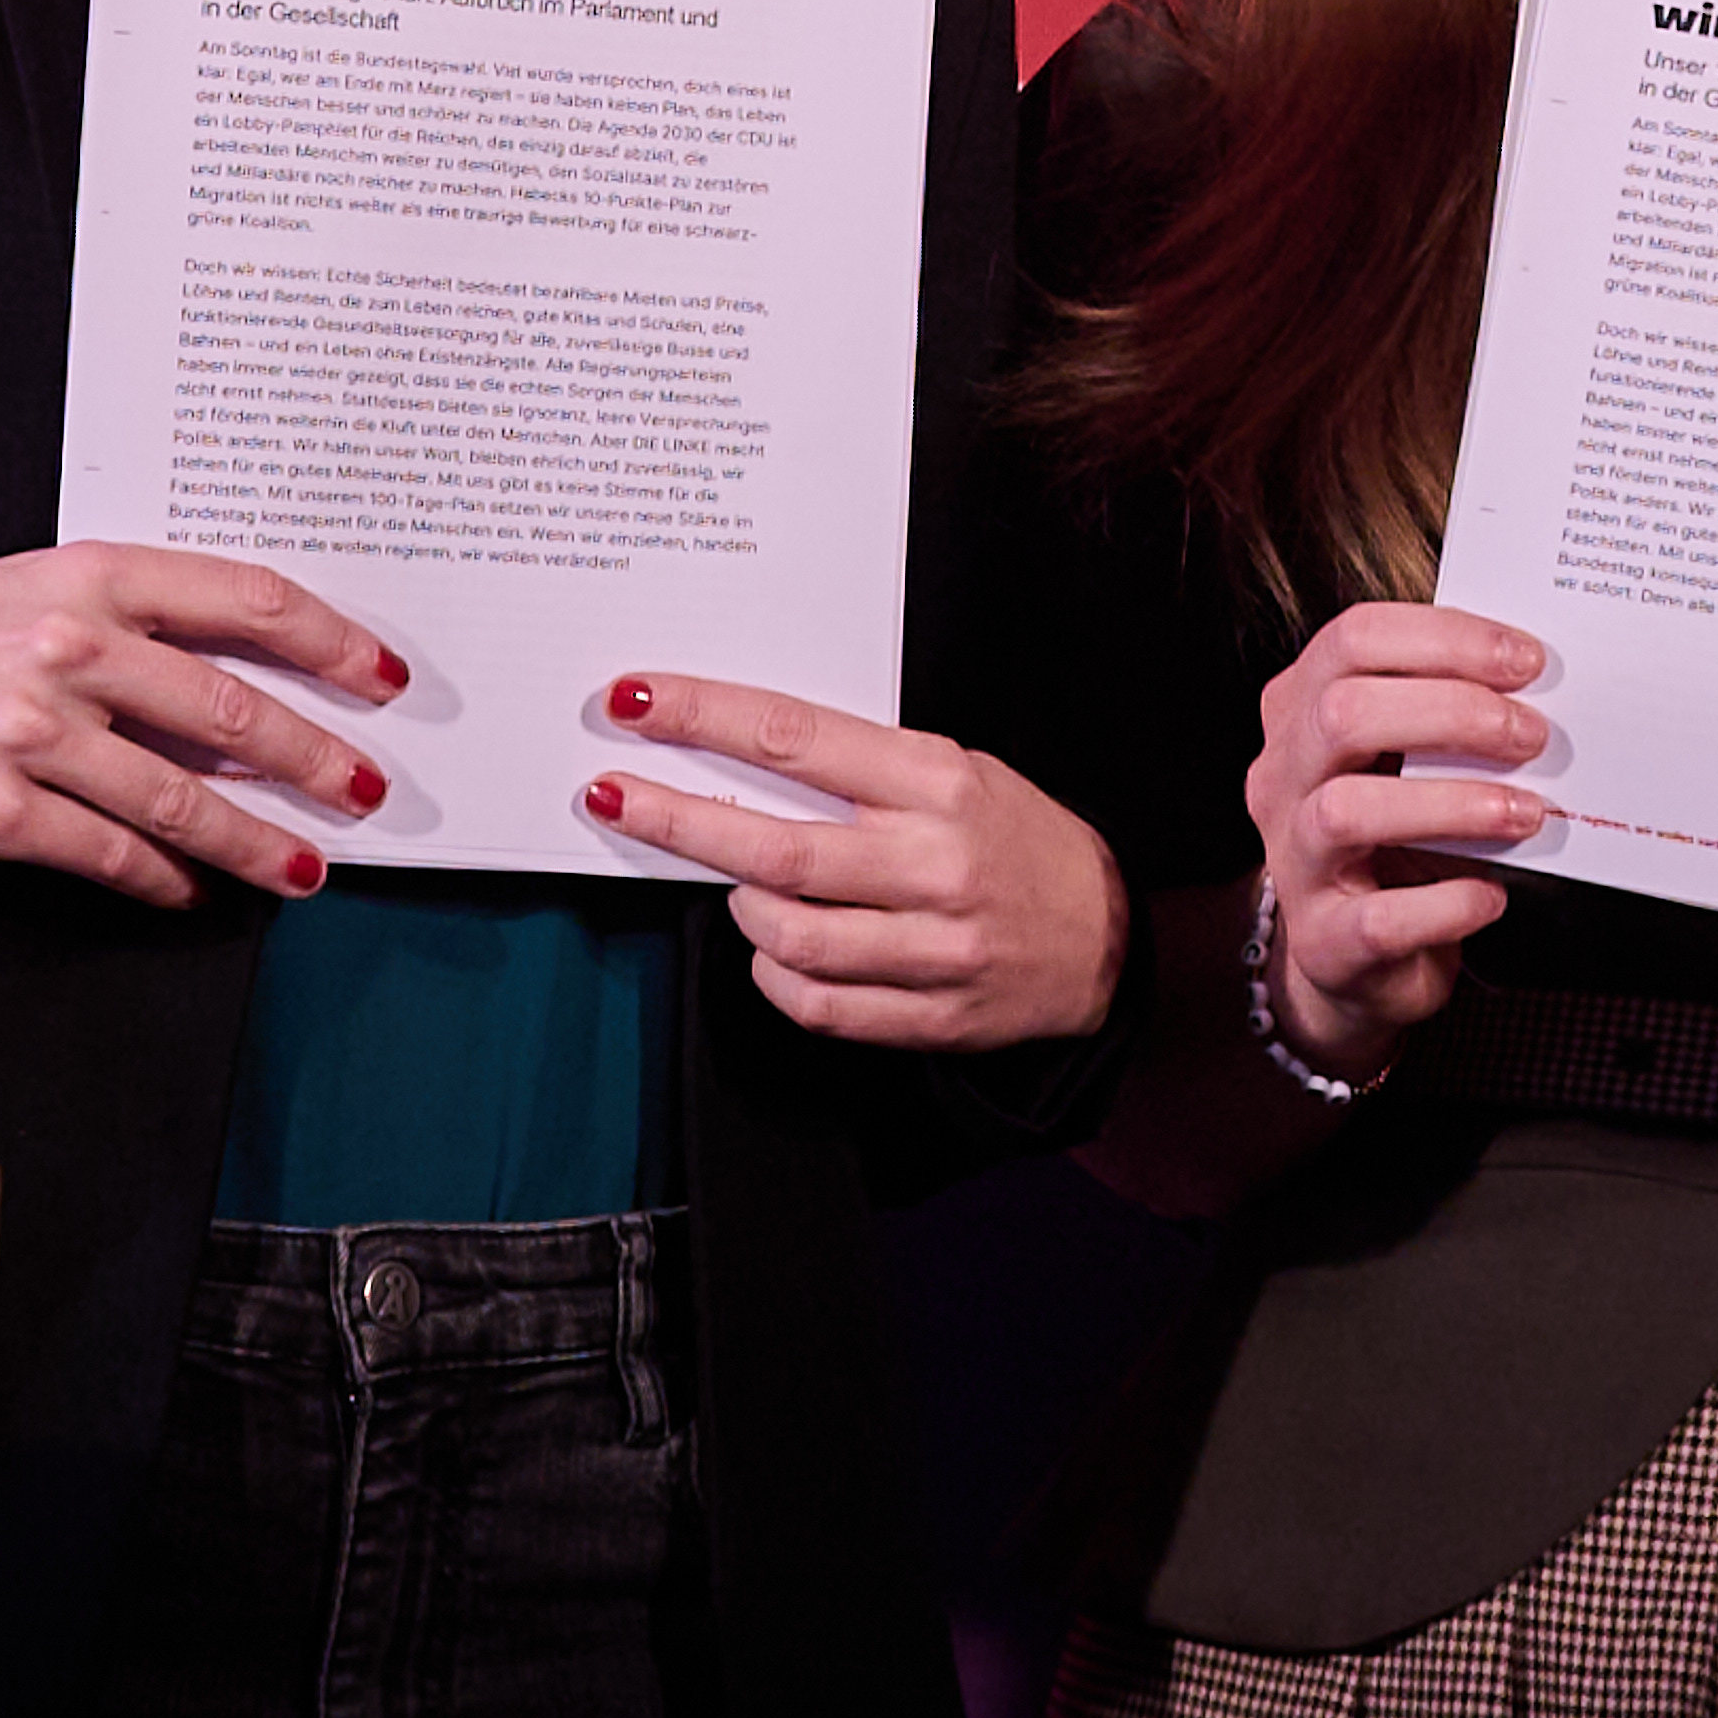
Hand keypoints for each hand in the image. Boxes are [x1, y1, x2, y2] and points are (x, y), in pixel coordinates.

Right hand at [0, 544, 402, 908]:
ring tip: (303, 869)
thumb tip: (256, 687)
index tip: (383, 679)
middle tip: (364, 795)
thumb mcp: (33, 595)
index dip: (330, 641)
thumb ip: (136, 624)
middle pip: (232, 708)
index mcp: (89, 575)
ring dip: (254, 841)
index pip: (245, 599)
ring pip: (181, 797)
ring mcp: (30, 730)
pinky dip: (164, 881)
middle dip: (314, 761)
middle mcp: (67, 645)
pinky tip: (193, 891)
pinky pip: (110, 854)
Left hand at [577, 675, 1128, 1049]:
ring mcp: (935, 944)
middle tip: (613, 798)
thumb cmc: (1014, 839)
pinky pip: (819, 1004)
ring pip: (789, 935)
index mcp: (937, 780)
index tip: (639, 703)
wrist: (1105, 936)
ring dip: (739, 906)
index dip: (705, 717)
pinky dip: (775, 977)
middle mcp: (936, 859)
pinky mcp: (933, 1015)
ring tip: (735, 884)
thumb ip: (860, 770)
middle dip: (677, 818)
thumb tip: (739, 755)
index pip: (796, 737)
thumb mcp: (954, 771)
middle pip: (775, 846)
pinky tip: (771, 951)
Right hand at [1244, 603, 1552, 1089]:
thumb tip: (1538, 683)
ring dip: (1452, 805)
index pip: (1354, 639)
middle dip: (1453, 713)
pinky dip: (1448, 903)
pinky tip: (1490, 896)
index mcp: (1300, 710)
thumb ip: (1445, 711)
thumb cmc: (1396, 836)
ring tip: (1526, 813)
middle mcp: (1281, 777)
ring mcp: (1293, 860)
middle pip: (1342, 713)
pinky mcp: (1324, 941)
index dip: (1446, 640)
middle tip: (1533, 735)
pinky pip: (1380, 920)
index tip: (1527, 661)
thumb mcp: (1406, 758)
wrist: (1354, 956)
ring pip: (1347, 811)